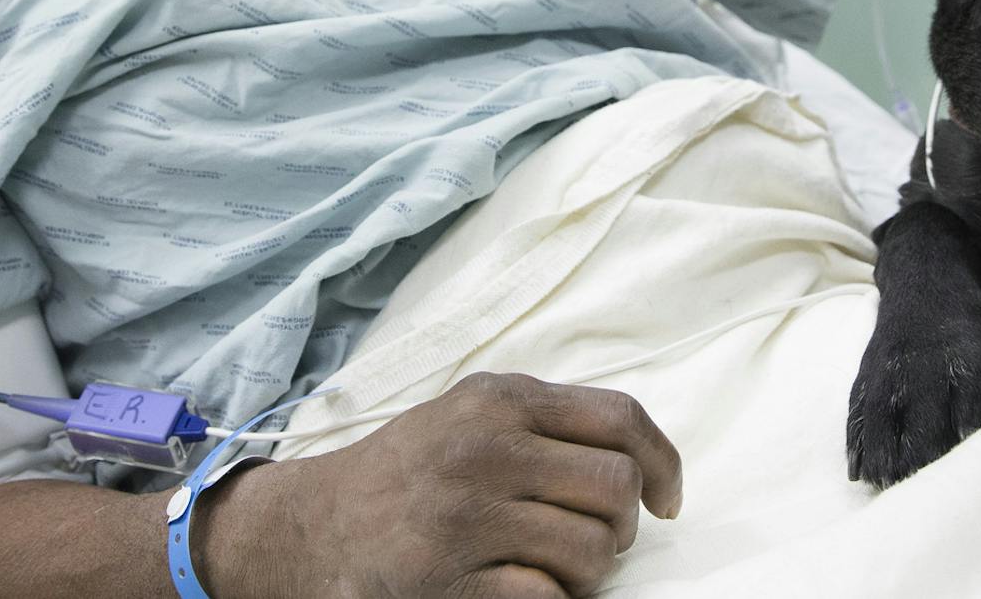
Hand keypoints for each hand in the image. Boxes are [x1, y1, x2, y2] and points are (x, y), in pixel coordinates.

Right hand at [210, 372, 682, 597]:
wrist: (312, 528)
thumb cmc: (409, 471)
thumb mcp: (471, 413)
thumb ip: (546, 419)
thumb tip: (641, 456)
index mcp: (499, 401)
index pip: (620, 420)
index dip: (663, 462)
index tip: (668, 498)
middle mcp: (484, 451)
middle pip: (617, 490)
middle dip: (621, 525)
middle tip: (595, 539)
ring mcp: (466, 518)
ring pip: (592, 550)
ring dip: (587, 571)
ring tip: (550, 566)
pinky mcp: (449, 581)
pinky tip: (522, 590)